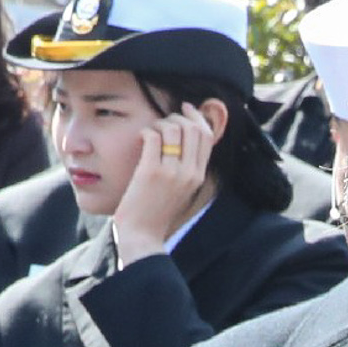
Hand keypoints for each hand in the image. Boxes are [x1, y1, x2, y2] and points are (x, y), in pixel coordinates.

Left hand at [112, 109, 218, 265]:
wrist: (142, 236)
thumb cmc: (156, 213)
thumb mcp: (180, 191)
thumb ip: (185, 169)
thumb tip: (182, 142)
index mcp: (198, 176)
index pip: (206, 135)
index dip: (196, 117)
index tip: (184, 110)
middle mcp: (189, 172)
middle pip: (192, 128)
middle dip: (177, 117)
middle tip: (162, 121)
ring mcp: (171, 172)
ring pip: (173, 128)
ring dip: (159, 123)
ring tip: (150, 132)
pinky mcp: (151, 172)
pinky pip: (153, 136)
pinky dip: (146, 131)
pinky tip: (141, 138)